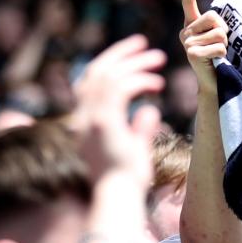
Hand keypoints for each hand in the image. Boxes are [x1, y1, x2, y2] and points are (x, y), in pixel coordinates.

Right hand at [71, 35, 165, 185]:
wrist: (117, 199)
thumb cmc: (126, 183)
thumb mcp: (134, 150)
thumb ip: (140, 129)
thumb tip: (150, 111)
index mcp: (85, 123)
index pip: (89, 83)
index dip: (108, 64)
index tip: (130, 54)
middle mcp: (83, 118)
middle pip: (96, 72)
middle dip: (121, 54)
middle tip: (144, 43)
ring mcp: (91, 119)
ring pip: (109, 76)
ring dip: (135, 63)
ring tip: (158, 58)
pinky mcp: (104, 122)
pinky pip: (121, 88)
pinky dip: (139, 81)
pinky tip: (158, 84)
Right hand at [178, 0, 227, 90]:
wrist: (214, 84)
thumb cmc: (220, 60)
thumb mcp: (219, 39)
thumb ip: (219, 27)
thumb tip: (224, 27)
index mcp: (191, 26)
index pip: (188, 5)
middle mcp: (185, 32)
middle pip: (214, 17)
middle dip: (224, 31)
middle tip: (220, 45)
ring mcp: (186, 43)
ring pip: (219, 33)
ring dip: (225, 45)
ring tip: (218, 55)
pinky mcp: (191, 53)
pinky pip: (218, 46)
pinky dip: (222, 54)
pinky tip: (215, 62)